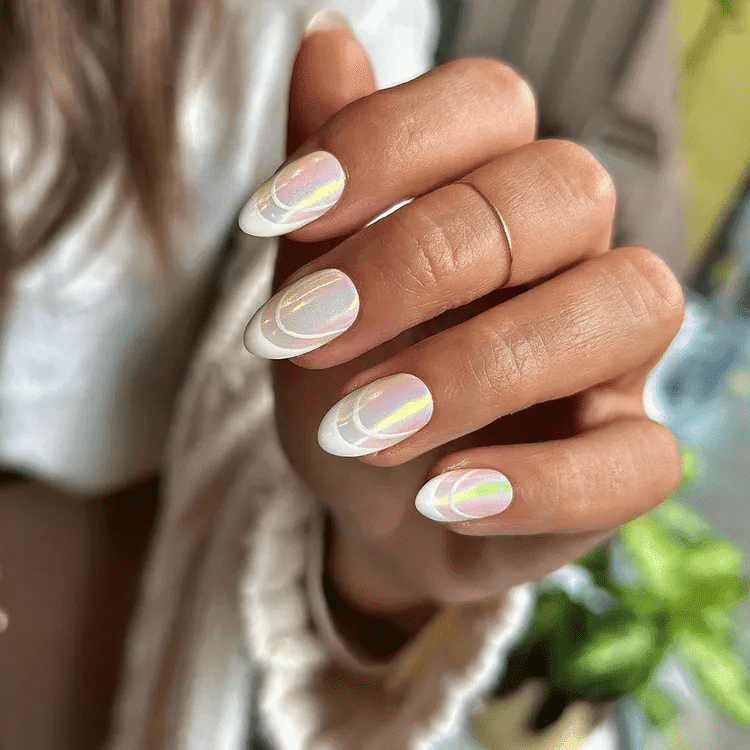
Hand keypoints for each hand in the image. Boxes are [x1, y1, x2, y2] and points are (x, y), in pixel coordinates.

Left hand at [241, 23, 683, 625]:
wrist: (377, 506)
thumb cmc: (346, 391)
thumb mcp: (310, 296)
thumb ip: (323, 188)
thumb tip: (324, 39)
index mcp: (498, 194)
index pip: (489, 102)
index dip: (383, 142)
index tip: (271, 214)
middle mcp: (574, 256)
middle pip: (558, 193)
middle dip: (417, 262)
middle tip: (308, 337)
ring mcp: (613, 360)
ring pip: (621, 306)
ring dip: (476, 371)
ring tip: (357, 432)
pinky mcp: (626, 458)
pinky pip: (639, 461)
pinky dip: (539, 485)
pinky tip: (441, 500)